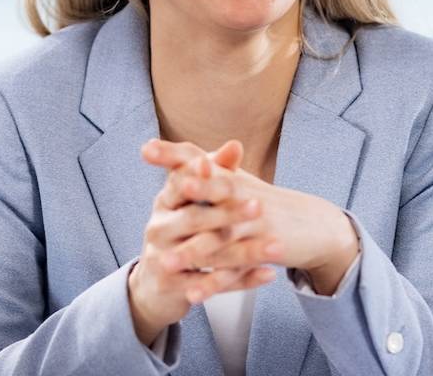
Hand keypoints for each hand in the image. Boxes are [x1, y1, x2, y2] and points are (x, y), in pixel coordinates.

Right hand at [126, 141, 275, 344]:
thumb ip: (213, 171)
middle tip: (259, 206)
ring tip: (276, 246)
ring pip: (208, 256)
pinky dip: (243, 281)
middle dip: (227, 213)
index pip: (180, 185)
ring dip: (244, 252)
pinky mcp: (174, 288)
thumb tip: (236, 144)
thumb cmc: (180, 228)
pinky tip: (269, 274)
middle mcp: (157, 230)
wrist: (156, 280)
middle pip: (194, 220)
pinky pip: (213, 285)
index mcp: (163, 202)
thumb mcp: (189, 199)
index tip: (224, 170)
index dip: (202, 177)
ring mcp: (163, 261)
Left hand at [142, 139, 360, 295]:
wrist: (313, 224)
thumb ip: (205, 168)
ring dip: (192, 252)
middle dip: (185, 201)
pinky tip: (194, 295)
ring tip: (164, 263)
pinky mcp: (264, 251)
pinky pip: (235, 270)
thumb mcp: (237, 181)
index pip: (199, 159)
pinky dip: (213, 283)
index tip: (145, 149)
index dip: (173, 155)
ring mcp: (256, 225)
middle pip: (212, 194)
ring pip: (220, 238)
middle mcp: (245, 196)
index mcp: (232, 176)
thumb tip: (170, 151)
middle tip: (158, 202)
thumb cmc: (265, 201)